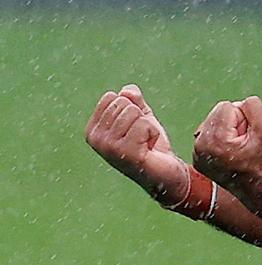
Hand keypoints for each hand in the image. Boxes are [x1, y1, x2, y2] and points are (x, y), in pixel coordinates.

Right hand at [85, 85, 188, 202]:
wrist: (164, 173)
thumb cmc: (150, 145)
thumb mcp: (141, 117)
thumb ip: (133, 100)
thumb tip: (126, 91)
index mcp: (93, 130)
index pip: (112, 97)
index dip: (131, 108)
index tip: (133, 127)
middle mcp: (96, 139)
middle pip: (123, 103)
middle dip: (140, 117)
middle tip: (141, 137)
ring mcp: (109, 147)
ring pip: (134, 112)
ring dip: (147, 126)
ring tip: (145, 143)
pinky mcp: (125, 152)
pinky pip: (144, 124)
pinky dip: (153, 133)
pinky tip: (149, 149)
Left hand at [192, 96, 261, 216]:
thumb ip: (253, 106)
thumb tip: (236, 104)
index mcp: (215, 141)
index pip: (228, 106)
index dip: (245, 119)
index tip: (250, 140)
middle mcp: (200, 147)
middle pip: (218, 112)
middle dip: (235, 123)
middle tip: (246, 145)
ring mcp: (197, 155)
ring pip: (215, 121)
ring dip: (230, 131)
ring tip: (240, 150)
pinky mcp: (199, 159)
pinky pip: (212, 133)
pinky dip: (224, 139)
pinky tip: (233, 155)